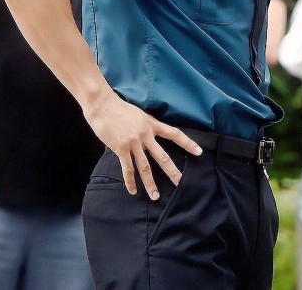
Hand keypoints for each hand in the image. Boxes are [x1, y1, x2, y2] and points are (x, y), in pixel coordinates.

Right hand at [84, 88, 202, 199]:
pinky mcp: (121, 148)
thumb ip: (144, 128)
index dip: (187, 143)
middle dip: (172, 171)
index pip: (174, 134)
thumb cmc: (119, 108)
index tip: (199, 152)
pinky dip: (130, 181)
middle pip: (162, 156)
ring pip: (145, 167)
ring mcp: (133, 142)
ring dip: (150, 183)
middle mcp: (145, 134)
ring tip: (155, 196)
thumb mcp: (138, 115)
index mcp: (151, 124)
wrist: (103, 105)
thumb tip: (146, 141)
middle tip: (181, 183)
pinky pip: (127, 168)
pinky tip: (133, 190)